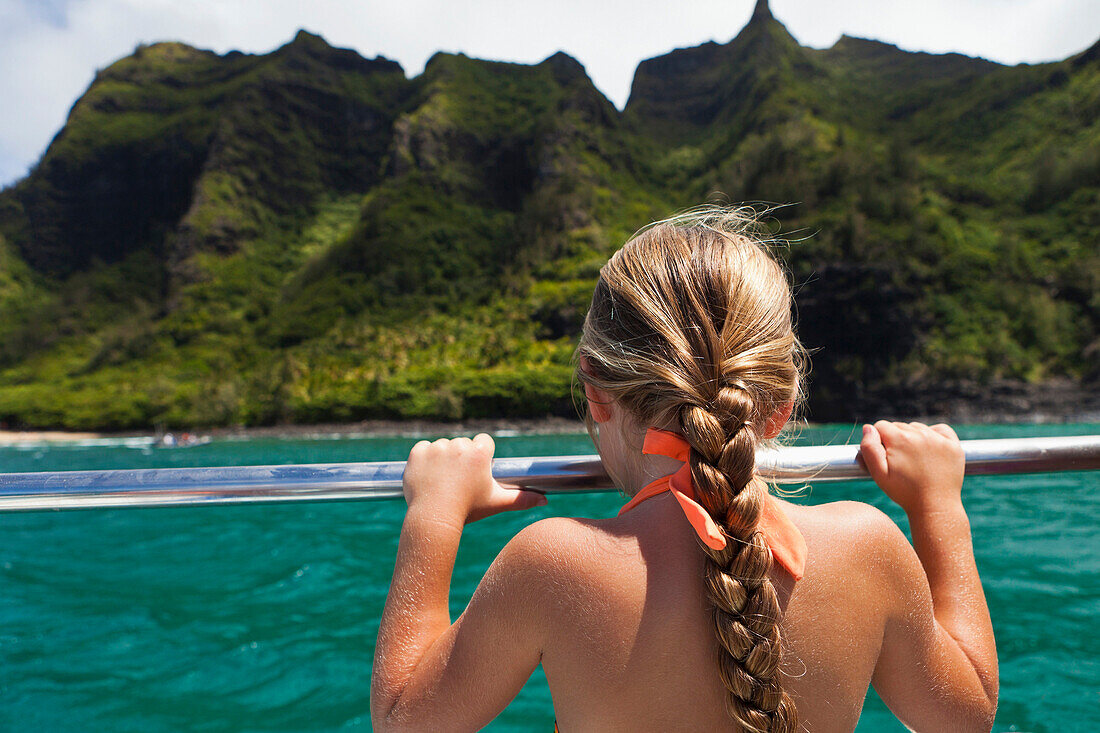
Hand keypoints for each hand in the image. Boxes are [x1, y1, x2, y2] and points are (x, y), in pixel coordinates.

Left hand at [402, 433, 547, 524]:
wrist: (434, 519)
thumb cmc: (468, 510)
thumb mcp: (496, 503)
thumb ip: (522, 499)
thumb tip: (545, 500)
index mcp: (479, 453)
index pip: (483, 442)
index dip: (480, 457)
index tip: (475, 472)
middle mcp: (458, 445)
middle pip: (462, 444)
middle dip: (461, 459)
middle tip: (458, 482)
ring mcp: (436, 447)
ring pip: (442, 447)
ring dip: (442, 459)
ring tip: (443, 482)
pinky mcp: (418, 452)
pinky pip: (422, 449)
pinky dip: (424, 460)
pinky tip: (428, 476)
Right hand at [858, 421, 964, 514]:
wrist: (935, 506)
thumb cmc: (904, 492)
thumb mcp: (879, 474)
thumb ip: (869, 448)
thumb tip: (868, 428)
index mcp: (900, 439)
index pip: (881, 426)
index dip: (879, 441)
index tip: (884, 456)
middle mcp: (920, 434)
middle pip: (899, 426)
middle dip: (895, 440)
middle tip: (900, 461)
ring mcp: (939, 439)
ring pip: (917, 428)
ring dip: (913, 438)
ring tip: (915, 459)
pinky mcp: (953, 445)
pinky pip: (940, 429)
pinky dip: (934, 435)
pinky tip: (930, 450)